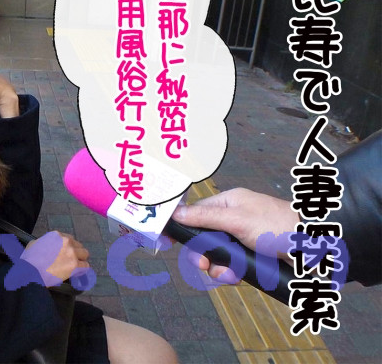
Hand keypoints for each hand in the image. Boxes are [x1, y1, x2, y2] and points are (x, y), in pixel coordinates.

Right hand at [23, 231, 89, 283]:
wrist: (31, 272)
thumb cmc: (29, 259)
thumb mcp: (33, 244)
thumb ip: (43, 242)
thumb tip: (45, 245)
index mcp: (57, 235)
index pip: (70, 239)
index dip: (68, 247)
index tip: (66, 253)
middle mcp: (66, 242)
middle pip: (79, 245)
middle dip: (76, 252)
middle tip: (70, 260)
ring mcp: (72, 253)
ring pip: (85, 254)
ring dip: (81, 260)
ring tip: (76, 266)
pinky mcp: (74, 265)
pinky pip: (85, 266)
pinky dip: (82, 269)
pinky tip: (77, 273)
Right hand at [171, 188, 297, 282]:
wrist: (315, 247)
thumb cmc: (279, 226)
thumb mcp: (238, 220)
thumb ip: (205, 217)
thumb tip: (176, 212)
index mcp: (228, 204)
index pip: (194, 212)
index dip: (179, 226)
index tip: (165, 240)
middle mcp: (232, 219)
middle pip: (202, 238)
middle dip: (202, 254)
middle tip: (203, 264)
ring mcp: (241, 238)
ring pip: (215, 255)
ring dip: (218, 267)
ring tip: (227, 274)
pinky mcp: (250, 255)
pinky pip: (230, 265)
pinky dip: (231, 273)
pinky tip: (237, 276)